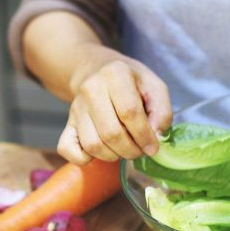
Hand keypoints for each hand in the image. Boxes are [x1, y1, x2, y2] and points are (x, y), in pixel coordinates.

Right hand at [58, 47, 172, 164]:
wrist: (96, 71)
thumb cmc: (130, 81)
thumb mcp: (153, 86)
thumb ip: (162, 111)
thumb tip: (155, 136)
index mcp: (115, 74)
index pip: (129, 112)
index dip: (144, 135)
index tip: (153, 147)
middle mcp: (91, 89)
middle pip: (111, 132)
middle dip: (131, 150)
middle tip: (140, 150)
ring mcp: (76, 108)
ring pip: (92, 144)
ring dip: (113, 156)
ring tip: (124, 149)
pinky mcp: (67, 123)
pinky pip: (68, 149)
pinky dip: (85, 159)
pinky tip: (100, 152)